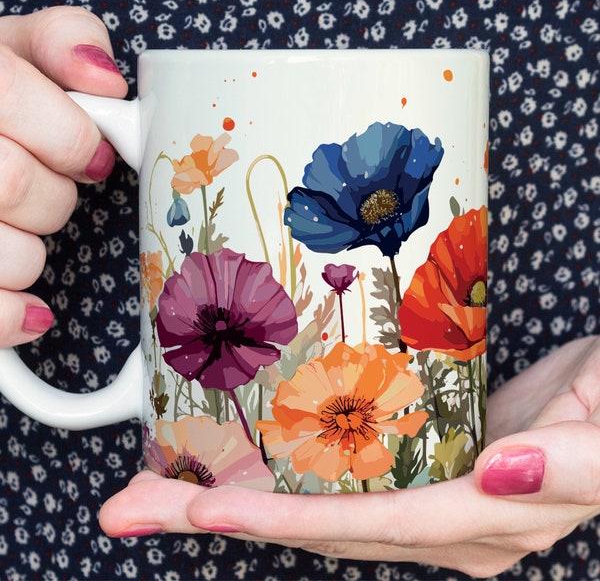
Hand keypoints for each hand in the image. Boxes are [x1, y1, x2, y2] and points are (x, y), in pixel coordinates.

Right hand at [0, 6, 126, 347]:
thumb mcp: (8, 50)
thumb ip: (60, 43)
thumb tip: (106, 79)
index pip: (26, 106)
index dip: (74, 141)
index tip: (91, 157)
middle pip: (16, 185)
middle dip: (53, 197)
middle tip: (44, 189)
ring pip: (12, 256)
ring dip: (30, 253)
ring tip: (11, 231)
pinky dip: (13, 317)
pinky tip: (32, 311)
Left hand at [100, 336, 599, 576]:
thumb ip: (573, 465)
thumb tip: (501, 474)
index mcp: (473, 522)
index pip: (359, 528)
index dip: (281, 524)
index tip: (199, 514)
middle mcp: (431, 516)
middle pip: (309, 522)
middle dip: (216, 517)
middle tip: (130, 505)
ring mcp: (413, 487)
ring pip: (308, 495)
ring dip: (229, 489)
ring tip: (154, 479)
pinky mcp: (407, 455)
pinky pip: (329, 466)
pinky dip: (275, 463)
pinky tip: (234, 451)